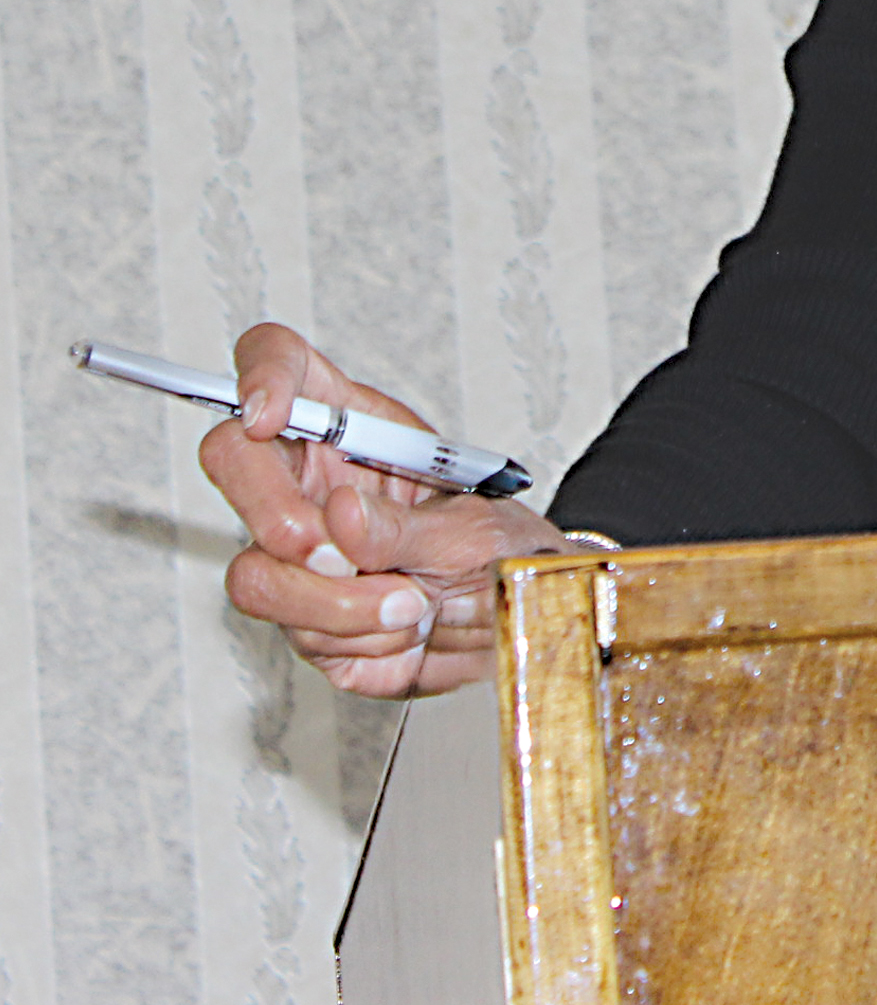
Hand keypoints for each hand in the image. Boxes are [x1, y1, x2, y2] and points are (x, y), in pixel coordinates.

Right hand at [200, 322, 582, 696]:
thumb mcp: (473, 527)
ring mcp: (297, 552)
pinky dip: (361, 640)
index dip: (260, 375)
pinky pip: (295, 633)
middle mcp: (311, 482)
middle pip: (232, 462)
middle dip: (276, 516)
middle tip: (341, 555)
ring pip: (254, 572)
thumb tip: (340, 517)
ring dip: (337, 603)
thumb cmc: (500, 554)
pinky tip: (403, 631)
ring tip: (412, 603)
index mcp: (353, 427)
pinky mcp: (303, 617)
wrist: (515, 626)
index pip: (282, 364)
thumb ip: (404, 525)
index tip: (266, 414)